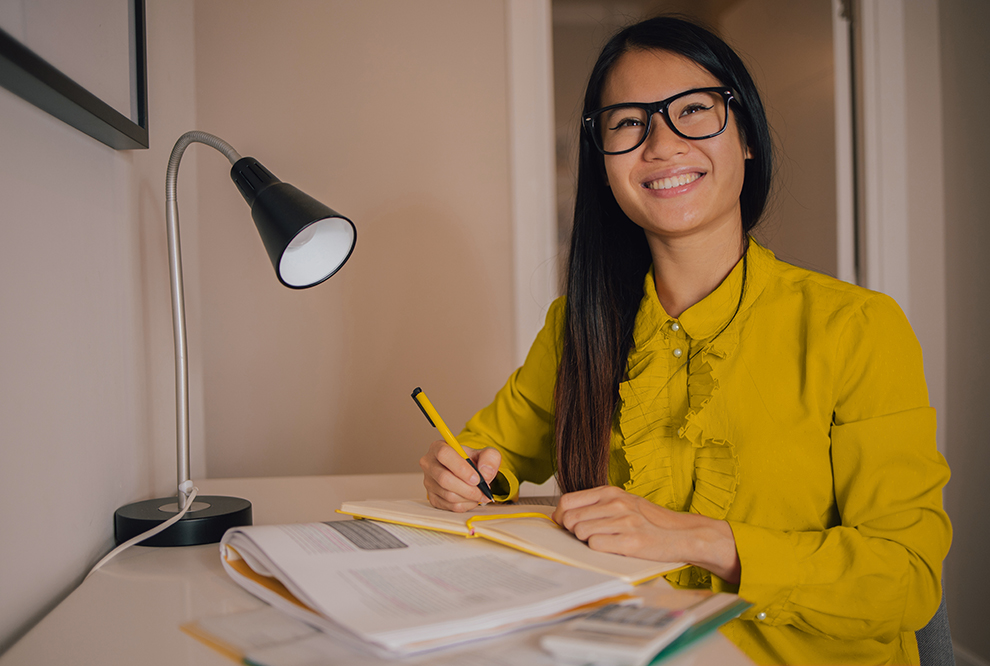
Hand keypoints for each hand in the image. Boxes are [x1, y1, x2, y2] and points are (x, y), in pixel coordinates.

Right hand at [419, 440, 500, 511]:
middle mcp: (429, 464)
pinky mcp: (433, 498)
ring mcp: (429, 482)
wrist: (467, 472)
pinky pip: (449, 506)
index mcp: (438, 447)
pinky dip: (465, 505)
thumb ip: (490, 458)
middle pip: (444, 479)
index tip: (476, 478)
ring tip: (481, 494)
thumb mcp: (485, 453)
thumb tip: (485, 473)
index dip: (461, 468)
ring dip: (469, 498)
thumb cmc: (472, 461)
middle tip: (483, 491)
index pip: (444, 455)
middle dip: (468, 488)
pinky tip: (472, 499)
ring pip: (448, 495)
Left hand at [552, 486, 740, 582]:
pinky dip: (598, 550)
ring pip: (580, 532)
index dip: (561, 515)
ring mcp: (623, 522)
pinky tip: (612, 548)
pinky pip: (595, 546)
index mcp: (610, 492)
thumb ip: (596, 505)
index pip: (567, 501)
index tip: (564, 524)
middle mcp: (615, 504)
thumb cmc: (650, 521)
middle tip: (585, 536)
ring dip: (586, 541)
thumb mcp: (623, 502)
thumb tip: (563, 514)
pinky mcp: (630, 542)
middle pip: (570, 518)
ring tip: (603, 541)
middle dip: (571, 531)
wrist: (682, 533)